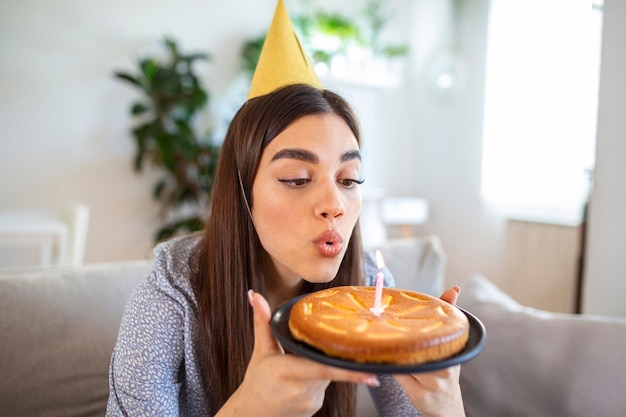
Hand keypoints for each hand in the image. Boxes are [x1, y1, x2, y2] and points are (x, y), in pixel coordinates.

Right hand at [218, 290, 378, 416]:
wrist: (252, 415)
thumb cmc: (256, 382)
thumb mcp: (260, 351)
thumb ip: (262, 322)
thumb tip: (255, 295)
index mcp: (286, 371)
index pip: (323, 368)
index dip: (349, 371)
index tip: (371, 373)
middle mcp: (301, 389)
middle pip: (329, 366)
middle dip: (332, 354)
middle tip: (345, 345)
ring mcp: (310, 400)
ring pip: (330, 375)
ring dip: (325, 364)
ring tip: (306, 361)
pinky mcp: (315, 406)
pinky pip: (326, 385)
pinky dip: (322, 376)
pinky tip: (308, 376)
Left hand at [393, 286, 465, 416]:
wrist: (445, 405)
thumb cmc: (444, 368)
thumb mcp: (449, 344)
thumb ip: (449, 316)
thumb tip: (454, 288)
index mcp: (452, 352)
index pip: (433, 335)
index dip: (416, 325)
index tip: (399, 315)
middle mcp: (444, 369)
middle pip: (416, 348)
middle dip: (400, 337)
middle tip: (381, 321)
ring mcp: (431, 383)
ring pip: (404, 361)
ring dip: (392, 351)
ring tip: (379, 336)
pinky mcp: (418, 394)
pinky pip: (399, 374)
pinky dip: (390, 364)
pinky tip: (382, 355)